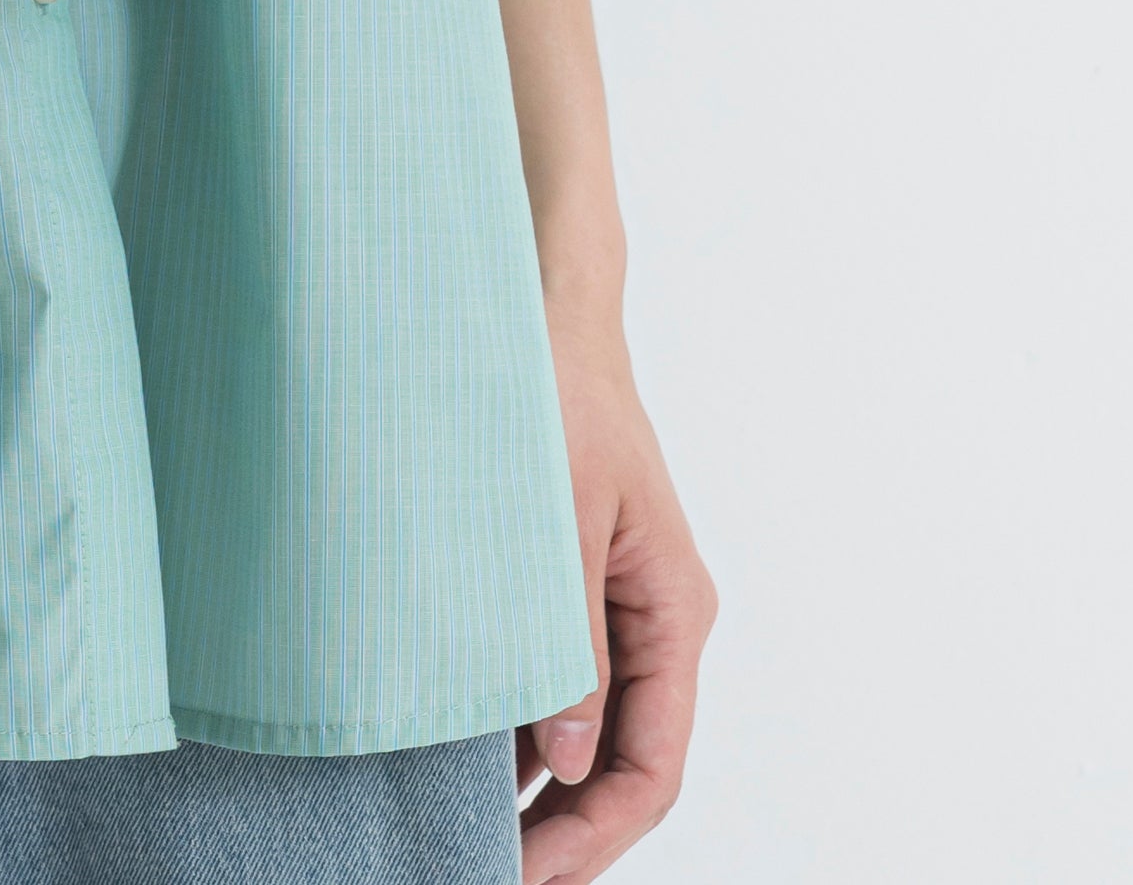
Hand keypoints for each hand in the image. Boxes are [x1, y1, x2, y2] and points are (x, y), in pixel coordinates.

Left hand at [514, 300, 716, 876]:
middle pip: (623, 764)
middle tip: (480, 868)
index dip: (594, 836)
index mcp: (673, 611)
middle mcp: (654, 621)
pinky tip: (460, 757)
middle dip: (562, 830)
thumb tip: (565, 758)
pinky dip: (515, 727)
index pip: (651, 766)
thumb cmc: (555, 390)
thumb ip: (568, 639)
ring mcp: (614, 605)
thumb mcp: (560, 518)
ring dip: (534, 787)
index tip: (525, 876)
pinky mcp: (570, 586)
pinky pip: (553, 681)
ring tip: (462, 831)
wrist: (540, 304)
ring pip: (586, 731)